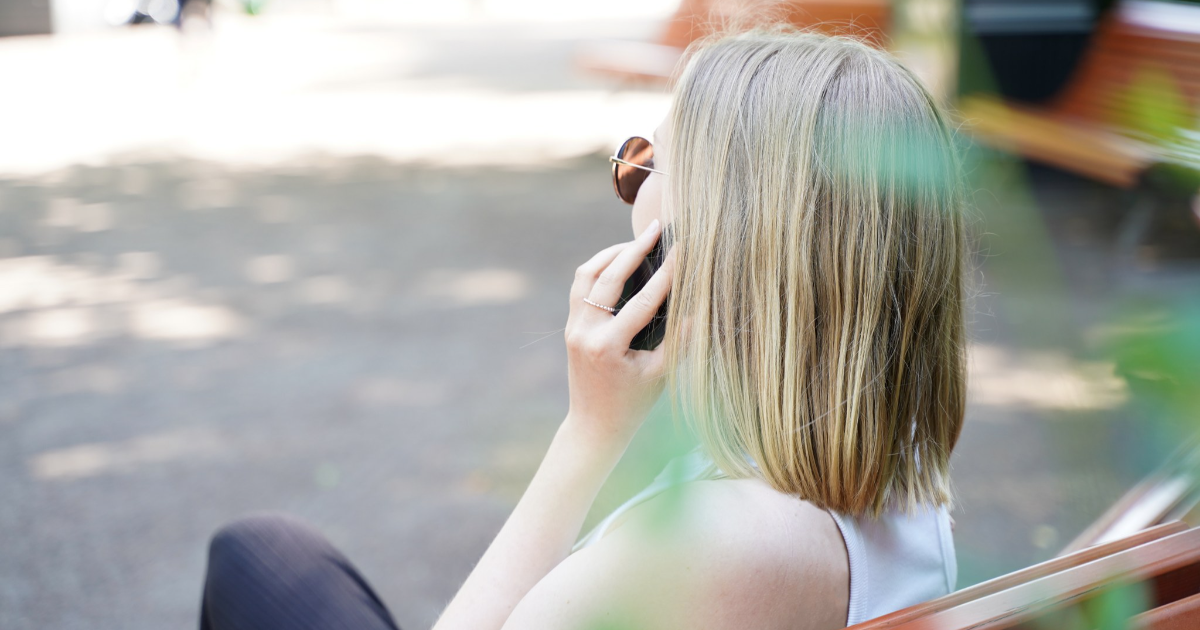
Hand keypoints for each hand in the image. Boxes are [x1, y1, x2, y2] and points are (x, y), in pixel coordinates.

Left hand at [563, 219, 674, 445]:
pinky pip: (580, 286)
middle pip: (607, 276)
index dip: (667, 273)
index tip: (683, 249)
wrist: (594, 426)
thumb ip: (679, 339)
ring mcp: (573, 328)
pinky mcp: (571, 326)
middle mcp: (585, 332)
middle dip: (634, 249)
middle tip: (656, 228)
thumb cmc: (633, 404)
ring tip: (637, 242)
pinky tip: (619, 261)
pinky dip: (598, 268)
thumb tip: (699, 304)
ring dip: (610, 254)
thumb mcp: (661, 375)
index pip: (643, 300)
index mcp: (608, 347)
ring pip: (585, 274)